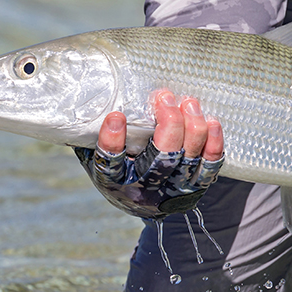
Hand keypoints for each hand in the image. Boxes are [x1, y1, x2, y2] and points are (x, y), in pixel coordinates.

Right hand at [74, 91, 224, 218]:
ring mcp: (172, 190)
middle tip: (165, 97)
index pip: (110, 164)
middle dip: (169, 124)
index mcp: (113, 181)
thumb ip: (89, 131)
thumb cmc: (116, 164)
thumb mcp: (94, 153)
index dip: (112, 142)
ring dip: (193, 128)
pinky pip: (209, 167)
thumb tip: (79, 92)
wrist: (141, 199)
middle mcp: (143, 189)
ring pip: (188, 160)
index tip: (116, 116)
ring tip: (189, 102)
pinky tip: (212, 122)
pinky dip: (213, 145)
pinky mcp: (194, 188)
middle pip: (161, 159)